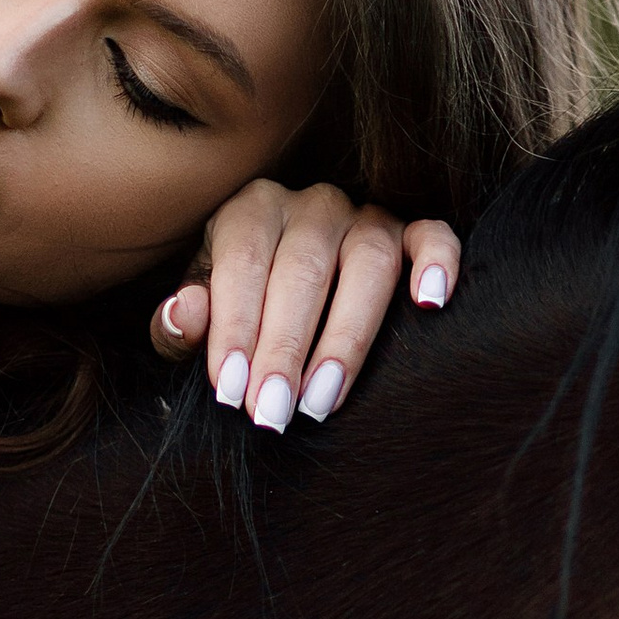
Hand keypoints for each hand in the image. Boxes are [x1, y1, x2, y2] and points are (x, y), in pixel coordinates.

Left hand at [148, 179, 459, 430]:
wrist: (286, 297)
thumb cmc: (241, 317)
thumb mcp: (200, 323)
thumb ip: (180, 325)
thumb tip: (183, 315)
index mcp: (251, 212)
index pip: (242, 262)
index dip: (235, 329)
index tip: (231, 394)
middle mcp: (312, 204)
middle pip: (303, 268)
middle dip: (285, 348)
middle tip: (272, 413)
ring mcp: (367, 216)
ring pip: (369, 262)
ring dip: (346, 336)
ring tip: (323, 400)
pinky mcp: (414, 233)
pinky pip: (434, 235)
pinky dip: (438, 263)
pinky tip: (430, 305)